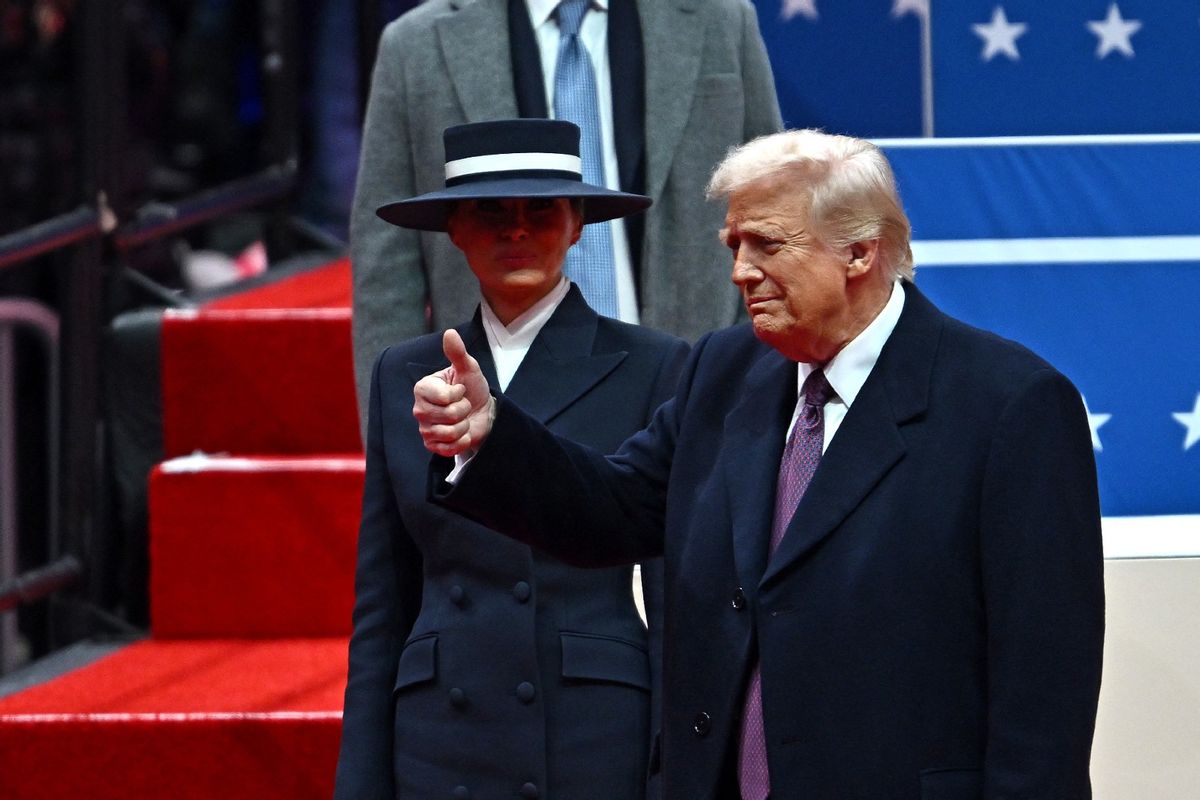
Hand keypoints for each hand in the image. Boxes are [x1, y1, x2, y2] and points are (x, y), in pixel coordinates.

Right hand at [413, 329, 494, 456]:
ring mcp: (424, 429)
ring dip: (464, 426)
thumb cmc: (472, 388)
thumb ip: (458, 353)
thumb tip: (449, 333)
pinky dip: (461, 441)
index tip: (460, 389)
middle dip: (464, 409)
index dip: (459, 394)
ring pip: (450, 432)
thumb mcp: (469, 368)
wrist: (482, 412)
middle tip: (463, 405)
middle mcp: (419, 409)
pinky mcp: (431, 446)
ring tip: (463, 418)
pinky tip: (461, 433)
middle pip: (449, 415)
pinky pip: (449, 448)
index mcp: (423, 388)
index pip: (444, 397)